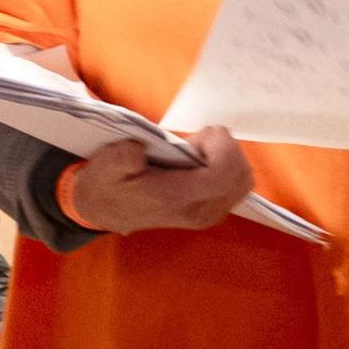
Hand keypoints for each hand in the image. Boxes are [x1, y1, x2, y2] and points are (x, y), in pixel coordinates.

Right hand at [69, 128, 256, 234]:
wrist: (105, 210)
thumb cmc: (108, 184)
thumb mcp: (105, 166)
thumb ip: (121, 157)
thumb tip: (139, 149)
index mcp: (176, 199)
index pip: (222, 175)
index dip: (221, 147)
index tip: (198, 135)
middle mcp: (199, 212)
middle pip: (240, 174)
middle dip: (224, 147)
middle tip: (194, 141)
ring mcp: (210, 214)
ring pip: (243, 179)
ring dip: (227, 156)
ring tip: (197, 151)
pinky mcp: (214, 210)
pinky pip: (238, 184)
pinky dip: (228, 165)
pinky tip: (202, 161)